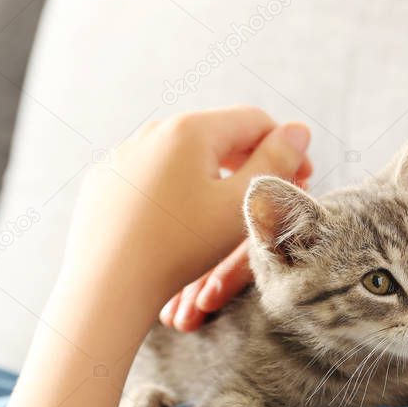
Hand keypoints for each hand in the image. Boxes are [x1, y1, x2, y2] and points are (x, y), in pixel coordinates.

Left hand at [60, 105, 311, 314]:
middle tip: (272, 195)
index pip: (255, 121)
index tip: (302, 178)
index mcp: (191, 129)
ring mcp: (123, 155)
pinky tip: (183, 222)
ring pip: (183, 158)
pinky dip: (177, 191)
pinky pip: (151, 177)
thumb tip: (299, 131)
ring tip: (228, 211)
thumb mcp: (240, 205)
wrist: (107, 285)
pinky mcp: (104, 182)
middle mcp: (153, 131)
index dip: (286, 148)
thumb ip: (275, 163)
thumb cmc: (180, 246)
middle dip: (251, 162)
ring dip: (214, 176)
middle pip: (218, 136)